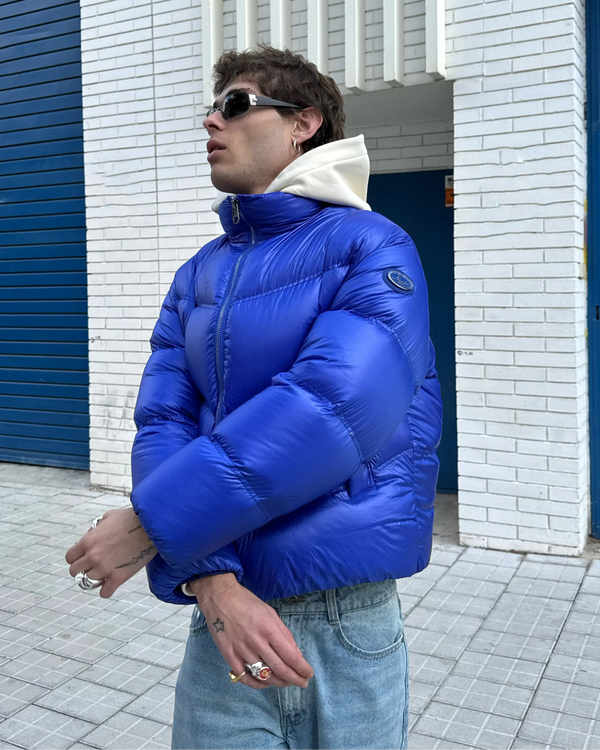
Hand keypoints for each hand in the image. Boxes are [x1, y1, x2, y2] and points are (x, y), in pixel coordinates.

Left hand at [65, 508, 157, 597]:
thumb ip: (96, 527)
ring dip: (95, 578)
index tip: (84, 557)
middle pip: (75, 572)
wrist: (152, 527)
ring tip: (104, 573)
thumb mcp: (108, 516)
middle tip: (92, 566)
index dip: (76, 557)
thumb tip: (92, 535)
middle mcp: (93, 556)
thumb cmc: (131, 518)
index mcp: (88, 541)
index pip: (70, 558)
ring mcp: (105, 568)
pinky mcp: (119, 577)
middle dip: (82, 568)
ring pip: (88, 582)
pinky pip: (104, 593)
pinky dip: (106, 589)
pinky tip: (111, 582)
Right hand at [191, 574, 313, 690]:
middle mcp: (256, 642)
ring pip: (263, 675)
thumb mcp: (271, 613)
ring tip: (286, 682)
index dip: (302, 668)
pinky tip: (265, 684)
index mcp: (269, 629)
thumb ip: (284, 633)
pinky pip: (244, 677)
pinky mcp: (229, 656)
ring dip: (278, 682)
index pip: (290, 656)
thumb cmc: (247, 602)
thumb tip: (296, 653)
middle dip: (294, 679)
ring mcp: (241, 651)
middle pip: (279, 668)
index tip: (309, 674)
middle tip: (302, 683)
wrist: (220, 598)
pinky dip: (256, 684)